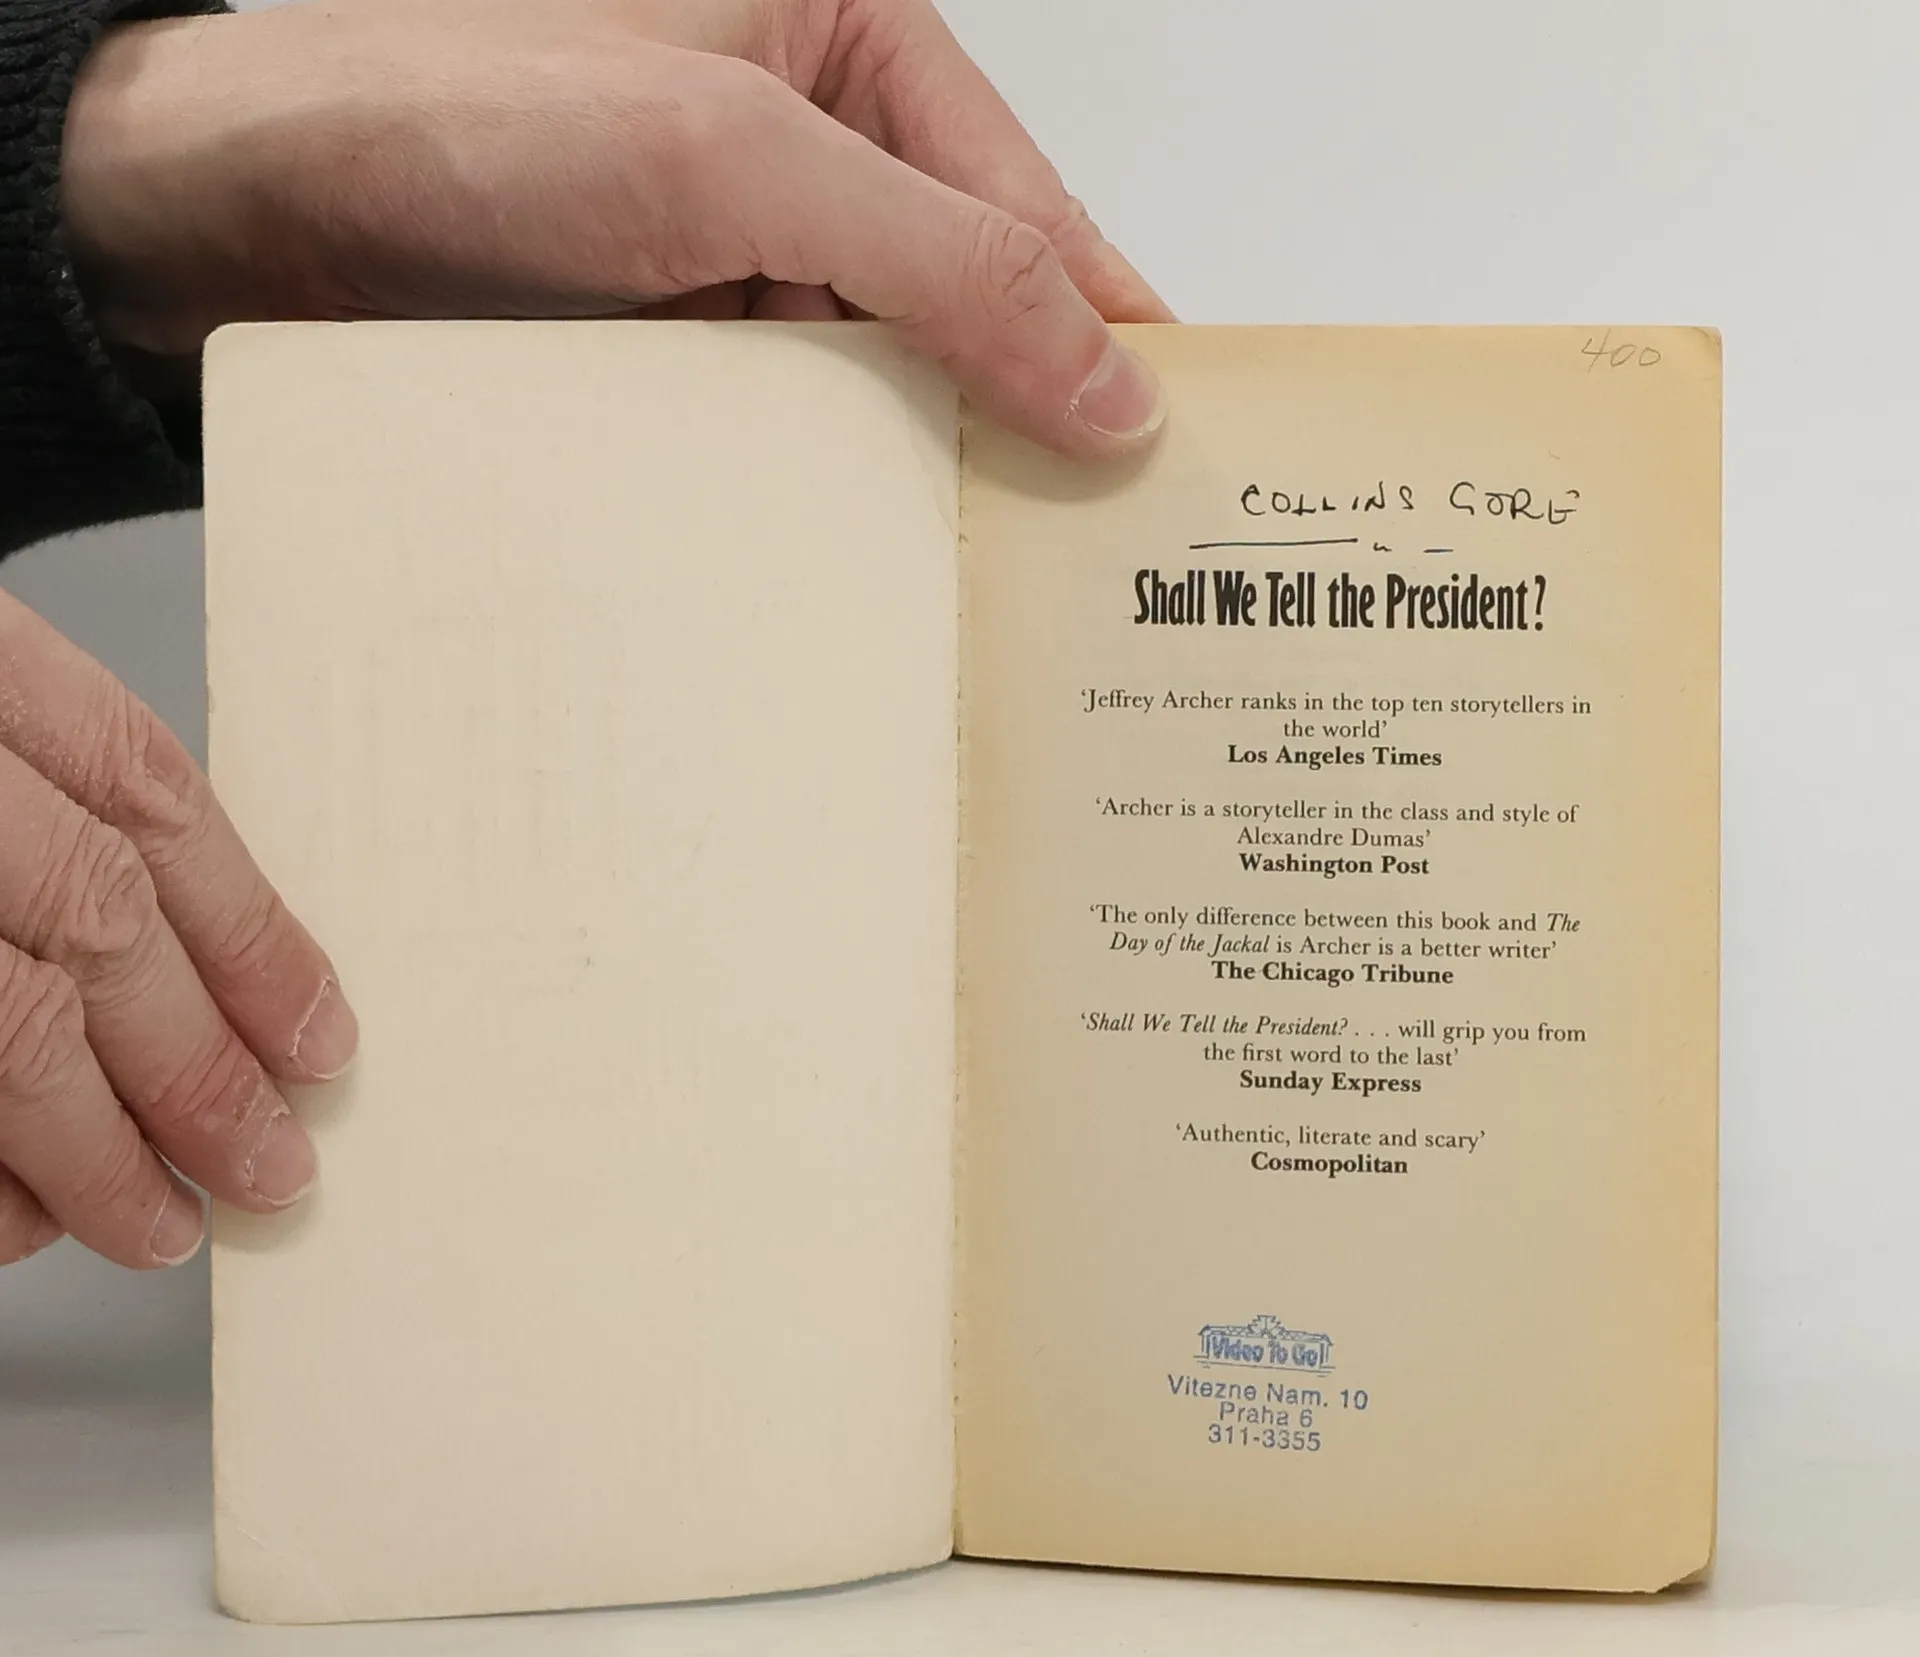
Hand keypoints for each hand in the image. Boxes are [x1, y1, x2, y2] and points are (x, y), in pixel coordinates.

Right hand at [0, 589, 356, 1269]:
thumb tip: (209, 979)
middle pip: (87, 918)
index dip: (250, 930)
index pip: (142, 793)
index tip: (319, 1040)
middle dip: (197, 1064)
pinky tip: (16, 1221)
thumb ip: (33, 791)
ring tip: (161, 1222)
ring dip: (91, 1150)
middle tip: (268, 1167)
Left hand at [62, 0, 1173, 457]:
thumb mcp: (739, 164)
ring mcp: (745, 258)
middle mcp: (811, 153)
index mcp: (856, 48)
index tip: (1181, 454)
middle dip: (1025, 423)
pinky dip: (828, 496)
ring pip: (886, 383)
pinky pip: (795, 430)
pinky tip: (860, 567)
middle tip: (1092, 559)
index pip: (1032, 208)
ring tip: (990, 595)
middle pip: (971, 304)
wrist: (252, 205)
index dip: (1113, 331)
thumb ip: (944, 260)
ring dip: (922, 477)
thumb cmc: (463, 116)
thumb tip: (1109, 379)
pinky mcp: (685, 347)